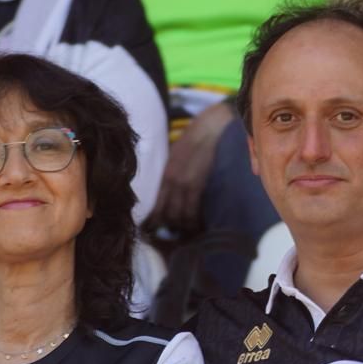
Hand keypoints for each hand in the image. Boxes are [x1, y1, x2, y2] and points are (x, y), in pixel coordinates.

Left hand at [149, 102, 233, 230]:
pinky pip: (192, 210)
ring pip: (178, 214)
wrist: (212, 127)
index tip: (150, 230)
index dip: (152, 219)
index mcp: (165, 173)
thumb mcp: (177, 156)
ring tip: (186, 234)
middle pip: (165, 212)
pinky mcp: (197, 184)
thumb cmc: (196, 140)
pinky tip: (196, 226)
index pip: (156, 203)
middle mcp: (171, 180)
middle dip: (167, 227)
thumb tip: (172, 192)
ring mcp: (184, 183)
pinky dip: (193, 221)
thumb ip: (173, 174)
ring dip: (182, 227)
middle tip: (171, 236)